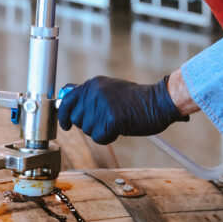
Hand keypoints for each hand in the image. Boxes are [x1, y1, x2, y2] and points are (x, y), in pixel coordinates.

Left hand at [57, 75, 188, 144]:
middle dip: (90, 124)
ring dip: (101, 131)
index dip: (64, 115)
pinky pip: (99, 137)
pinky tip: (120, 127)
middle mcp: (94, 92)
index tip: (66, 125)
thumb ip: (90, 95)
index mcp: (93, 84)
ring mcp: (101, 105)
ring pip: (88, 130)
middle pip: (77, 119)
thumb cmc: (136, 98)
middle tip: (107, 119)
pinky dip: (109, 137)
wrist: (158, 102)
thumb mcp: (110, 88)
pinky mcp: (110, 119)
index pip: (68, 100)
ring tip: (117, 120)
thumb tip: (68, 103)